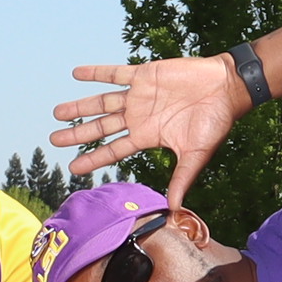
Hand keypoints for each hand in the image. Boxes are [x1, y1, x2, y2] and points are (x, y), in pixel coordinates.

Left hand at [56, 52, 247, 211]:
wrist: (227, 88)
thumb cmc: (215, 122)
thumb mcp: (196, 155)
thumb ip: (182, 178)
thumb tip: (174, 208)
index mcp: (147, 136)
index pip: (113, 150)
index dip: (92, 159)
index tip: (72, 168)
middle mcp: (139, 117)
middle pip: (100, 127)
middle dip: (77, 134)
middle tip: (54, 139)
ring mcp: (139, 95)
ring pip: (102, 102)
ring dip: (80, 106)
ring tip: (57, 112)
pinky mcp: (145, 74)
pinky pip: (116, 73)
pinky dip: (96, 73)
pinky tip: (76, 73)